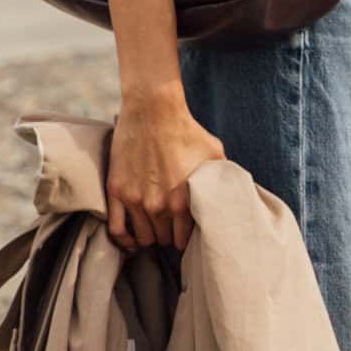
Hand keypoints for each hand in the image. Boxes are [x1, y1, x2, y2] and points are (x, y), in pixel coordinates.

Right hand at [107, 87, 225, 252]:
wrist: (153, 110)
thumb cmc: (186, 130)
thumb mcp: (215, 154)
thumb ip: (221, 179)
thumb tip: (233, 193)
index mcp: (183, 202)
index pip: (184, 238)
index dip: (187, 238)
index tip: (187, 233)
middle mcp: (158, 206)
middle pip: (164, 239)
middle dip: (169, 236)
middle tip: (172, 228)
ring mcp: (134, 200)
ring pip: (143, 238)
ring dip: (150, 236)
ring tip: (156, 229)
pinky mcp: (117, 192)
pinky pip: (117, 229)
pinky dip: (125, 239)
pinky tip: (132, 240)